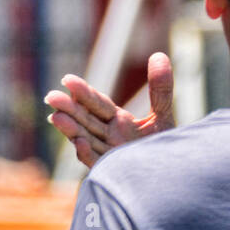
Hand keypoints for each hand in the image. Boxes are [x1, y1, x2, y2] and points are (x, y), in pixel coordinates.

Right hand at [45, 52, 175, 168]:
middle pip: (86, 120)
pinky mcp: (113, 172)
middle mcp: (109, 137)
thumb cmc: (166, 146)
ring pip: (86, 140)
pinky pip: (98, 163)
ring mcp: (109, 155)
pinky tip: (79, 142)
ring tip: (57, 117)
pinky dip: (87, 153)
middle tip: (51, 96)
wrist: (177, 174)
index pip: (97, 104)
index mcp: (117, 122)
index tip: (67, 80)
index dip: (83, 92)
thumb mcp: (162, 114)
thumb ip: (160, 88)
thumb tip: (159, 55)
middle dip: (69, 109)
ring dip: (71, 129)